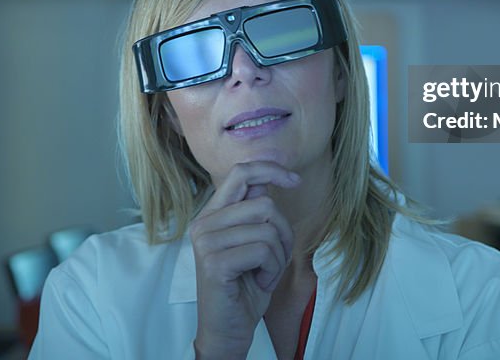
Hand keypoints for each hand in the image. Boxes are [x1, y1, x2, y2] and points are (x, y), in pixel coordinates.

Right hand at [189, 161, 299, 359]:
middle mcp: (204, 223)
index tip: (295, 180)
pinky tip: (260, 283)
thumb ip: (255, 211)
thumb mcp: (253, 241)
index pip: (241, 173)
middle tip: (278, 258)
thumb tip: (270, 178)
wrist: (228, 329)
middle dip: (285, 232)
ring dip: (279, 256)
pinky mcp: (214, 262)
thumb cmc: (245, 285)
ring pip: (268, 229)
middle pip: (264, 204)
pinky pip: (263, 251)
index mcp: (212, 214)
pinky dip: (272, 270)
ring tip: (265, 273)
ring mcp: (206, 242)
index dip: (271, 170)